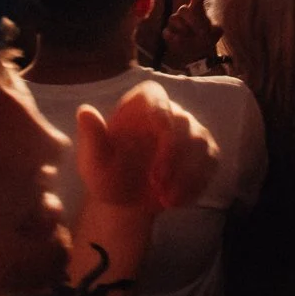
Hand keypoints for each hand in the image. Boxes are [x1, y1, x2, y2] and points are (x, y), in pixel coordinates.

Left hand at [76, 81, 217, 214]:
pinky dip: (196, 184)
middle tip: (157, 184)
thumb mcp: (94, 163)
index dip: (161, 108)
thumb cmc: (108, 174)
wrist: (127, 201)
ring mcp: (189, 132)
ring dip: (186, 173)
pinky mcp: (204, 153)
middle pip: (182, 121)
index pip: (154, 94)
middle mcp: (168, 112)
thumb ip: (91, 139)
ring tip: (166, 200)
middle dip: (173, 154)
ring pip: (200, 142)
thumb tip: (84, 112)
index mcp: (138, 106)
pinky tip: (177, 201)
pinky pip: (209, 163)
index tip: (161, 130)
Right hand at [161, 0, 220, 65]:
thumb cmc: (208, 38)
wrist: (199, 52)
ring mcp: (175, 21)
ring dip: (185, 31)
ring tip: (193, 39)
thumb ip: (211, 28)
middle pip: (184, 9)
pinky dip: (176, 38)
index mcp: (197, 9)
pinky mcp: (168, 32)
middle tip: (201, 32)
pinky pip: (168, 32)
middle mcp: (184, 12)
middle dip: (192, 21)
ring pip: (175, 20)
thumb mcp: (215, 33)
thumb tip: (202, 28)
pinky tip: (182, 41)